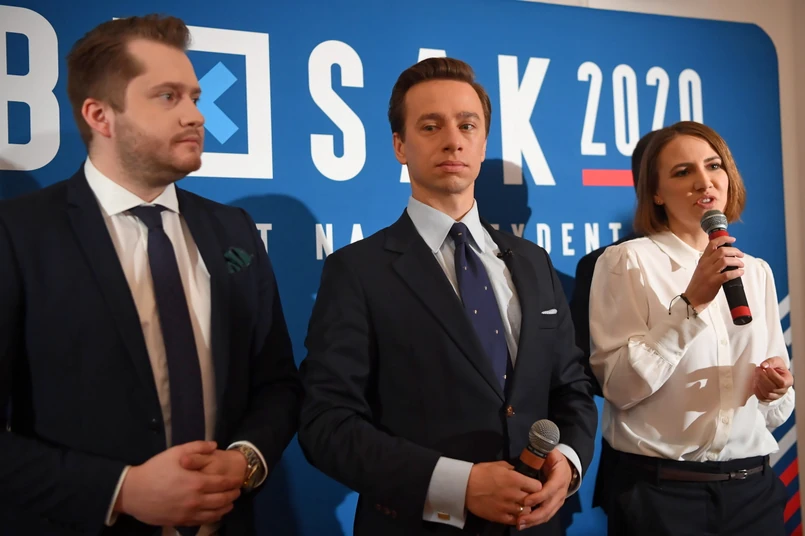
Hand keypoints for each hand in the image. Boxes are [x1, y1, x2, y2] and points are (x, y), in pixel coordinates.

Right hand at [115, 441, 242, 526]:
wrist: (132, 492)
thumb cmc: (155, 470)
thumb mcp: (175, 452)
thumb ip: (197, 447)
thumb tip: (215, 445)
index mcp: (197, 482)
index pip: (223, 483)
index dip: (233, 482)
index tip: (238, 480)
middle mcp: (196, 500)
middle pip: (222, 500)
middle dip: (232, 496)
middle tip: (237, 492)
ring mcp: (188, 513)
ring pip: (214, 514)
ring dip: (225, 508)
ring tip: (230, 504)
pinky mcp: (180, 521)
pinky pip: (201, 522)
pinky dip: (212, 518)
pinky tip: (215, 514)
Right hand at [465, 461, 540, 524]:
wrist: (464, 486)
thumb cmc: (481, 472)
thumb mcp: (498, 465)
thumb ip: (512, 469)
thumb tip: (520, 473)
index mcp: (515, 479)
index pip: (537, 486)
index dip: (536, 486)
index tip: (532, 486)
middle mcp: (514, 494)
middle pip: (533, 500)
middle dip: (531, 497)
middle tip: (526, 495)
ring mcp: (508, 507)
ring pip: (527, 512)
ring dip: (525, 508)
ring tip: (520, 504)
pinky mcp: (500, 517)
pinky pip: (515, 520)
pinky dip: (517, 517)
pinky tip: (514, 513)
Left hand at [517, 450, 571, 530]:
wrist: (567, 466)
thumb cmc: (554, 459)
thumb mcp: (551, 453)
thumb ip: (543, 453)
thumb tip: (534, 453)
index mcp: (560, 477)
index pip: (550, 490)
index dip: (538, 497)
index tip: (526, 501)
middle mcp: (561, 492)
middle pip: (549, 507)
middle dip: (534, 515)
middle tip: (520, 519)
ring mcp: (559, 500)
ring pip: (547, 514)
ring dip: (534, 521)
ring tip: (520, 524)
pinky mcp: (555, 505)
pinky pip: (547, 515)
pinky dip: (536, 521)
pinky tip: (525, 524)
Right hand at [684, 235, 744, 311]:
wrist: (691, 299)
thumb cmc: (698, 285)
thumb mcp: (701, 270)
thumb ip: (710, 263)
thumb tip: (725, 258)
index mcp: (702, 260)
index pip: (712, 244)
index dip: (724, 239)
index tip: (733, 239)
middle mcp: (705, 264)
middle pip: (722, 251)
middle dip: (734, 251)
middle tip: (740, 255)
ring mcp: (709, 273)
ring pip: (726, 261)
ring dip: (737, 261)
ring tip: (741, 265)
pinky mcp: (714, 282)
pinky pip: (728, 274)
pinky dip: (736, 272)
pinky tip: (740, 273)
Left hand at [754, 357, 792, 401]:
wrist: (774, 374)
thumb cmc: (777, 368)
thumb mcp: (777, 361)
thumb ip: (771, 362)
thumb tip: (764, 365)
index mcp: (788, 381)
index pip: (781, 382)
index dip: (772, 375)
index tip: (767, 368)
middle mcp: (783, 391)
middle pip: (772, 388)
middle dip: (762, 377)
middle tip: (758, 369)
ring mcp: (776, 396)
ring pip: (767, 394)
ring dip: (759, 383)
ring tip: (756, 374)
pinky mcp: (767, 399)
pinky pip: (761, 397)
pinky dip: (756, 390)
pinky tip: (755, 382)